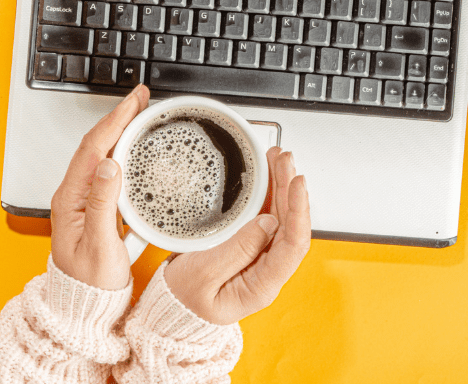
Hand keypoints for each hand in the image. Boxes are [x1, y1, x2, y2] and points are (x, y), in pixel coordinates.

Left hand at [50, 84, 149, 289]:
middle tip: (142, 99)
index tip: (134, 101)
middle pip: (97, 145)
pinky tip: (136, 149)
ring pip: (102, 155)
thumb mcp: (101, 247)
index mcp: (70, 200)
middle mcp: (73, 196)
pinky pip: (109, 172)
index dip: (115, 120)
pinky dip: (124, 153)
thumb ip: (103, 205)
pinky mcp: (95, 209)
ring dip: (122, 132)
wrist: (82, 311)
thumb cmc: (90, 286)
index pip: (93, 148)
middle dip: (119, 117)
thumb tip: (109, 165)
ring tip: (141, 115)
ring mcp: (83, 201)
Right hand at [164, 147, 309, 324]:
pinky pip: (265, 217)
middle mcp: (266, 271)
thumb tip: (268, 222)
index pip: (293, 246)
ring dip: (281, 187)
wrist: (168, 307)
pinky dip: (268, 194)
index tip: (296, 183)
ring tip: (277, 159)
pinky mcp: (248, 245)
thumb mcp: (203, 276)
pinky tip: (266, 175)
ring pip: (280, 218)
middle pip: (290, 226)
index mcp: (262, 286)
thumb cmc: (182, 298)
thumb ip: (236, 251)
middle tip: (283, 160)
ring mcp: (259, 257)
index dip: (299, 212)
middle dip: (289, 189)